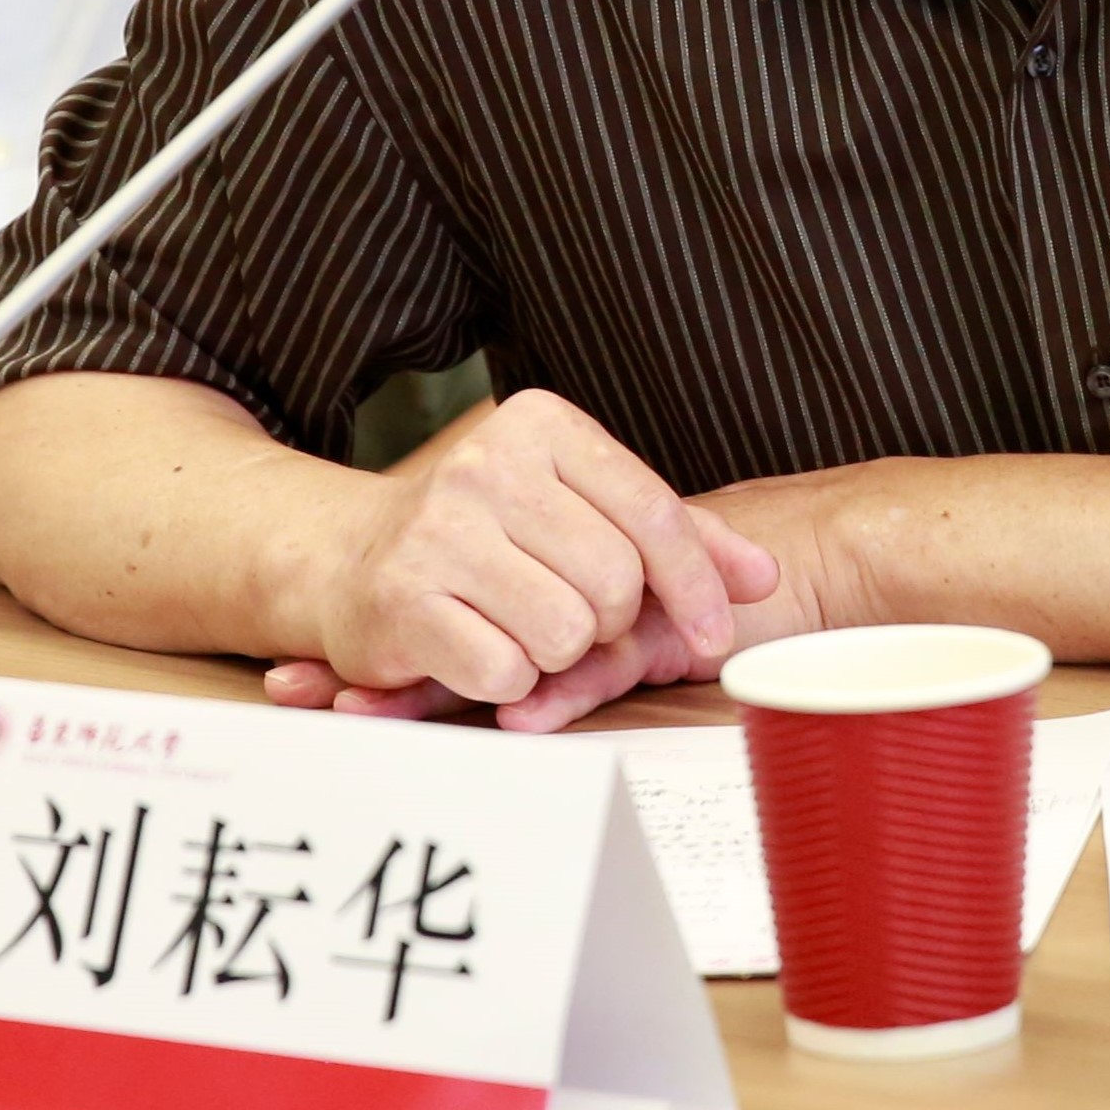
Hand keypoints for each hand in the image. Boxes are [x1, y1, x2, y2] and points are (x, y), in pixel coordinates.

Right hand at [288, 391, 776, 730]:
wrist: (346, 559)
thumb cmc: (486, 539)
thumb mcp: (580, 512)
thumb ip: (675, 539)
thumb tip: (763, 575)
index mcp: (540, 424)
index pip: (654, 513)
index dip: (697, 585)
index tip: (714, 632)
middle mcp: (486, 465)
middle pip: (615, 583)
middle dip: (608, 624)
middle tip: (574, 622)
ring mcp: (439, 530)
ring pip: (566, 634)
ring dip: (556, 656)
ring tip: (521, 630)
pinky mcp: (404, 599)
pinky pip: (508, 675)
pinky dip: (509, 685)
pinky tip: (480, 651)